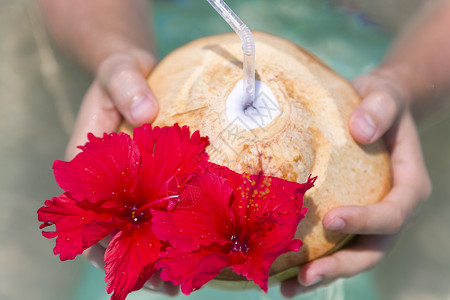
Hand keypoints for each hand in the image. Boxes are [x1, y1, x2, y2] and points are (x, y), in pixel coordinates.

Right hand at [66, 49, 178, 295]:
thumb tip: (144, 113)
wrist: (136, 75)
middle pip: (117, 235)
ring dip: (159, 259)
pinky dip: (176, 234)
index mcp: (88, 169)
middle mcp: (111, 185)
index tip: (123, 265)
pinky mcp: (159, 183)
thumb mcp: (118, 72)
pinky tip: (199, 249)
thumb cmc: (121, 76)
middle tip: (167, 287)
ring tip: (183, 283)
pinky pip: (165, 212)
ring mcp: (136, 187)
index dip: (101, 244)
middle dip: (138, 263)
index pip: (87, 215)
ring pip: (142, 232)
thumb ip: (126, 87)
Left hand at [281, 72, 431, 296]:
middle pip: (373, 248)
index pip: (394, 211)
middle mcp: (392, 209)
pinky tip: (283, 270)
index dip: (367, 221)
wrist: (375, 110)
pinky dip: (311, 259)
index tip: (333, 220)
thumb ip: (379, 108)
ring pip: (351, 255)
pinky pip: (333, 244)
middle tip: (306, 275)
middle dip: (341, 266)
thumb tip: (361, 130)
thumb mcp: (385, 95)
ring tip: (288, 287)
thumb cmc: (381, 102)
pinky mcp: (348, 219)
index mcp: (409, 185)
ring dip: (322, 274)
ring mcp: (369, 219)